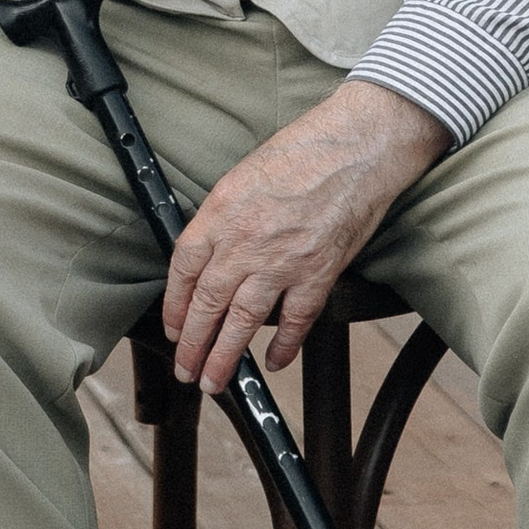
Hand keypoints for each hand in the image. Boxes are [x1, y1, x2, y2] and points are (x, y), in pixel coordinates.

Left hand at [161, 80, 447, 392]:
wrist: (354, 148)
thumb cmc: (302, 152)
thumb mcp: (243, 177)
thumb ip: (223, 219)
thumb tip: (210, 255)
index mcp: (220, 212)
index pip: (184, 268)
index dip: (175, 305)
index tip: (174, 328)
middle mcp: (245, 241)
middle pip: (208, 302)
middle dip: (193, 344)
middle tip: (186, 370)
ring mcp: (281, 260)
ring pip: (243, 320)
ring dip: (226, 356)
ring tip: (216, 380)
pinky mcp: (318, 272)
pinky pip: (296, 320)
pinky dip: (284, 345)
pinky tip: (274, 360)